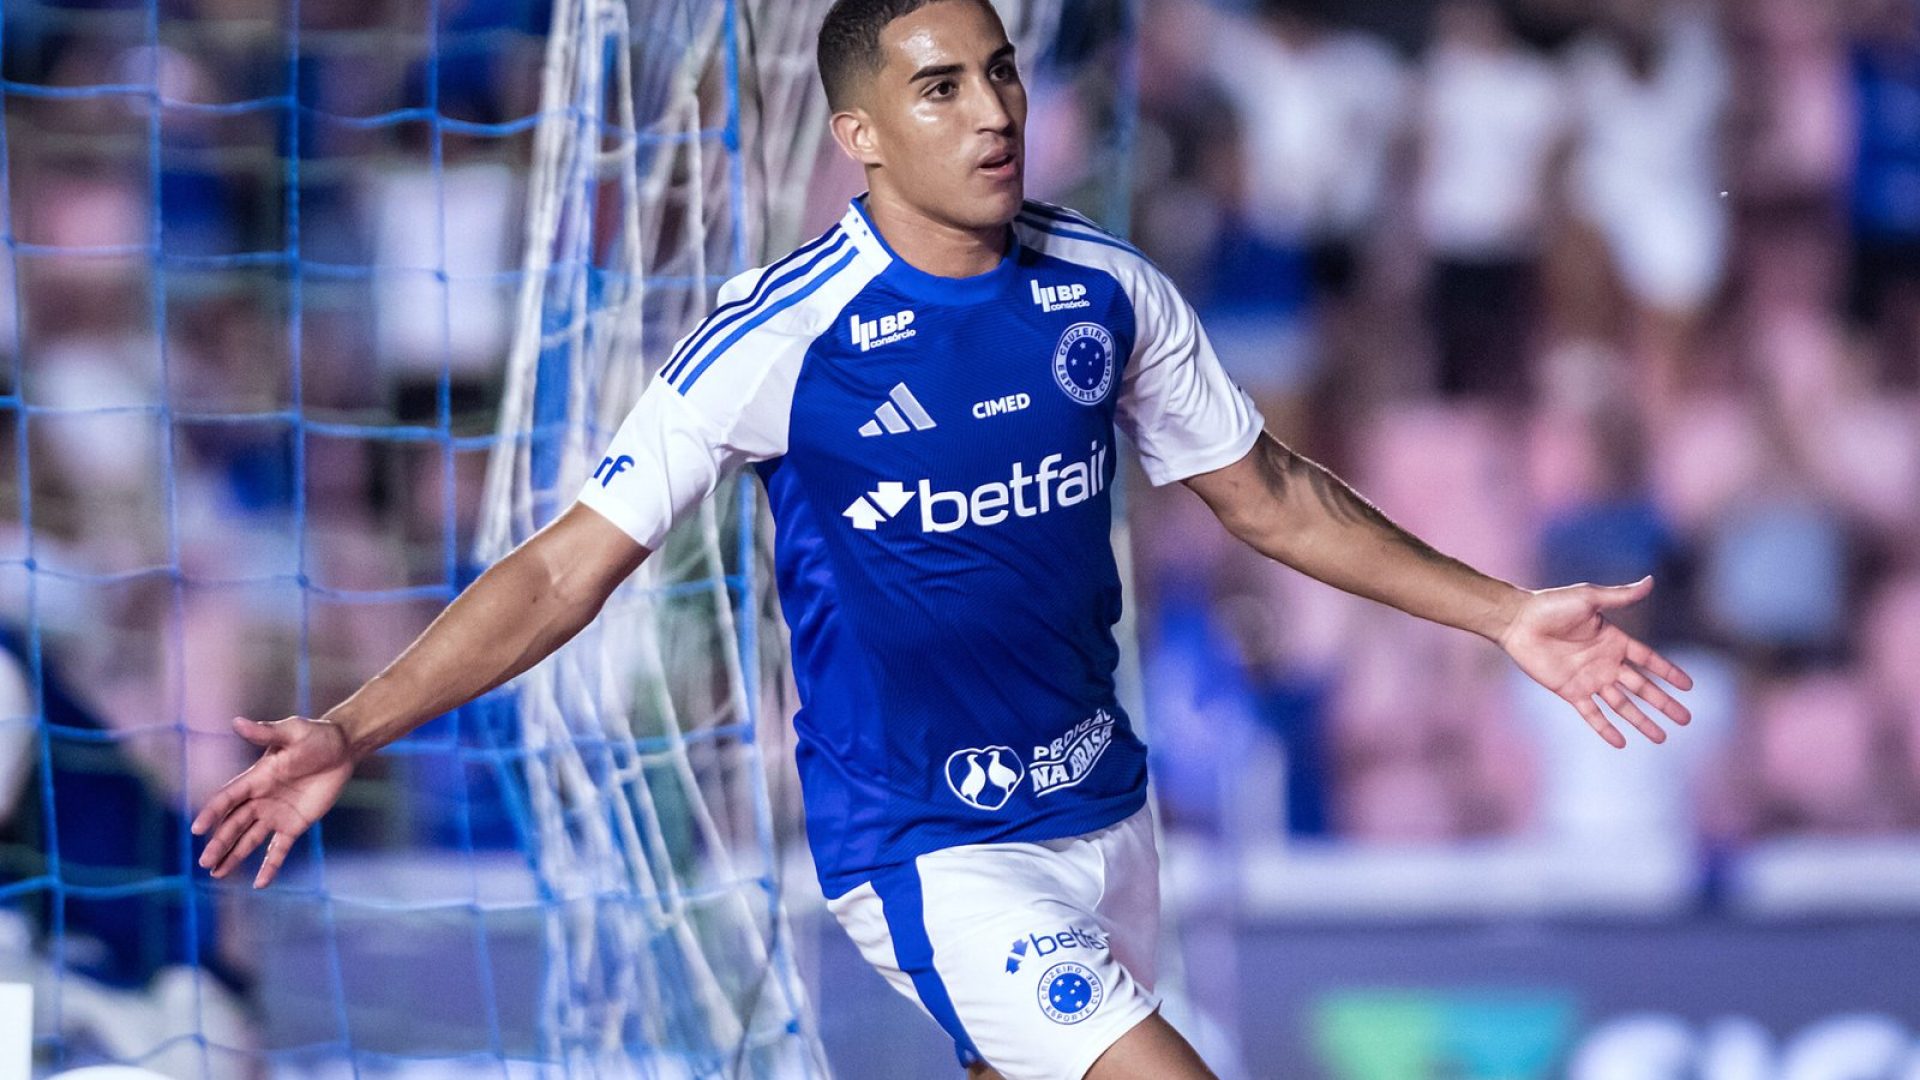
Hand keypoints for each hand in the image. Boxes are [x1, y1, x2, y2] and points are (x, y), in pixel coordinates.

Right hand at [191, 716, 356, 887]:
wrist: (342, 748)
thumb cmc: (315, 736)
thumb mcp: (292, 732)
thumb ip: (265, 732)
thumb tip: (237, 721)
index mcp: (256, 778)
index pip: (228, 798)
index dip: (212, 812)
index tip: (197, 829)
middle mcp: (261, 799)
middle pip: (234, 824)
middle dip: (219, 843)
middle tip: (204, 862)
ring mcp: (276, 814)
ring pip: (249, 839)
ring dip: (233, 856)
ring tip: (216, 874)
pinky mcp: (295, 825)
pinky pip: (279, 849)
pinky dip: (269, 866)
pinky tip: (259, 884)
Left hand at [1496, 575, 1693, 747]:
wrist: (1518, 622)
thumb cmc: (1551, 605)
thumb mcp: (1589, 598)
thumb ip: (1620, 596)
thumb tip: (1650, 581)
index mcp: (1614, 640)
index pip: (1649, 660)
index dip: (1668, 672)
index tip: (1688, 686)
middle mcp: (1605, 662)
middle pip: (1642, 687)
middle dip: (1663, 703)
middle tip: (1685, 719)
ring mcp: (1589, 678)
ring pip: (1622, 705)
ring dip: (1641, 721)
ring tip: (1661, 737)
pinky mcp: (1570, 690)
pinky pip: (1591, 713)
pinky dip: (1605, 728)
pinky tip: (1621, 743)